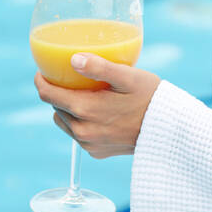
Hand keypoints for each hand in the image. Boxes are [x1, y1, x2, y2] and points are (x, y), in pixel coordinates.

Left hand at [34, 53, 162, 158]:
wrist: (170, 131)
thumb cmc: (151, 98)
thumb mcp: (128, 77)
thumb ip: (99, 67)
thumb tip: (73, 59)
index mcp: (86, 110)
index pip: (47, 95)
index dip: (41, 80)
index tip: (43, 69)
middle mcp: (83, 131)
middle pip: (55, 107)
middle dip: (57, 91)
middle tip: (68, 77)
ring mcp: (89, 144)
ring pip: (64, 121)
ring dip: (67, 108)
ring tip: (82, 94)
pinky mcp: (97, 152)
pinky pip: (78, 134)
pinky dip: (80, 122)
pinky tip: (96, 111)